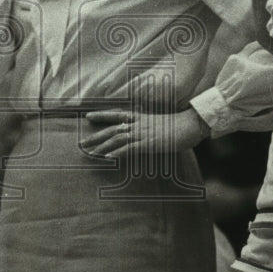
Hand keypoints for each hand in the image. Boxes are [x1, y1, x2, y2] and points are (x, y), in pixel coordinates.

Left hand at [82, 107, 208, 158]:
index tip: (87, 116)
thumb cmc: (178, 125)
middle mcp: (138, 124)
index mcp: (140, 117)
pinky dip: (118, 152)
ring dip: (102, 146)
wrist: (190, 124)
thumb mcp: (159, 124)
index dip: (101, 115)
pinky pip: (130, 148)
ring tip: (90, 153)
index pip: (116, 115)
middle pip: (112, 129)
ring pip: (117, 139)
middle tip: (81, 143)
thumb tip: (141, 135)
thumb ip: (148, 128)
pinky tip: (108, 157)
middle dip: (95, 136)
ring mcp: (143, 133)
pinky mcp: (149, 143)